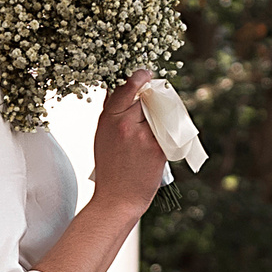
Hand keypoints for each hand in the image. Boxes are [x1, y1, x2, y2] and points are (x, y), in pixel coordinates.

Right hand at [92, 69, 168, 214]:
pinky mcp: (160, 148)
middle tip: (150, 106)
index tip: (146, 73)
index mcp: (110, 119)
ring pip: (160, 113)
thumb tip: (121, 86)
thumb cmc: (110, 166)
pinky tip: (159, 140)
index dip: (140, 77)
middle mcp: (127, 124)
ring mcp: (145, 136)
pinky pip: (168, 130)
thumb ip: (113, 110)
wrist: (118, 198)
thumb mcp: (103, 134)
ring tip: (151, 128)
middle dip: (150, 99)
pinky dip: (167, 131)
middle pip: (148, 98)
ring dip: (160, 116)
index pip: (127, 87)